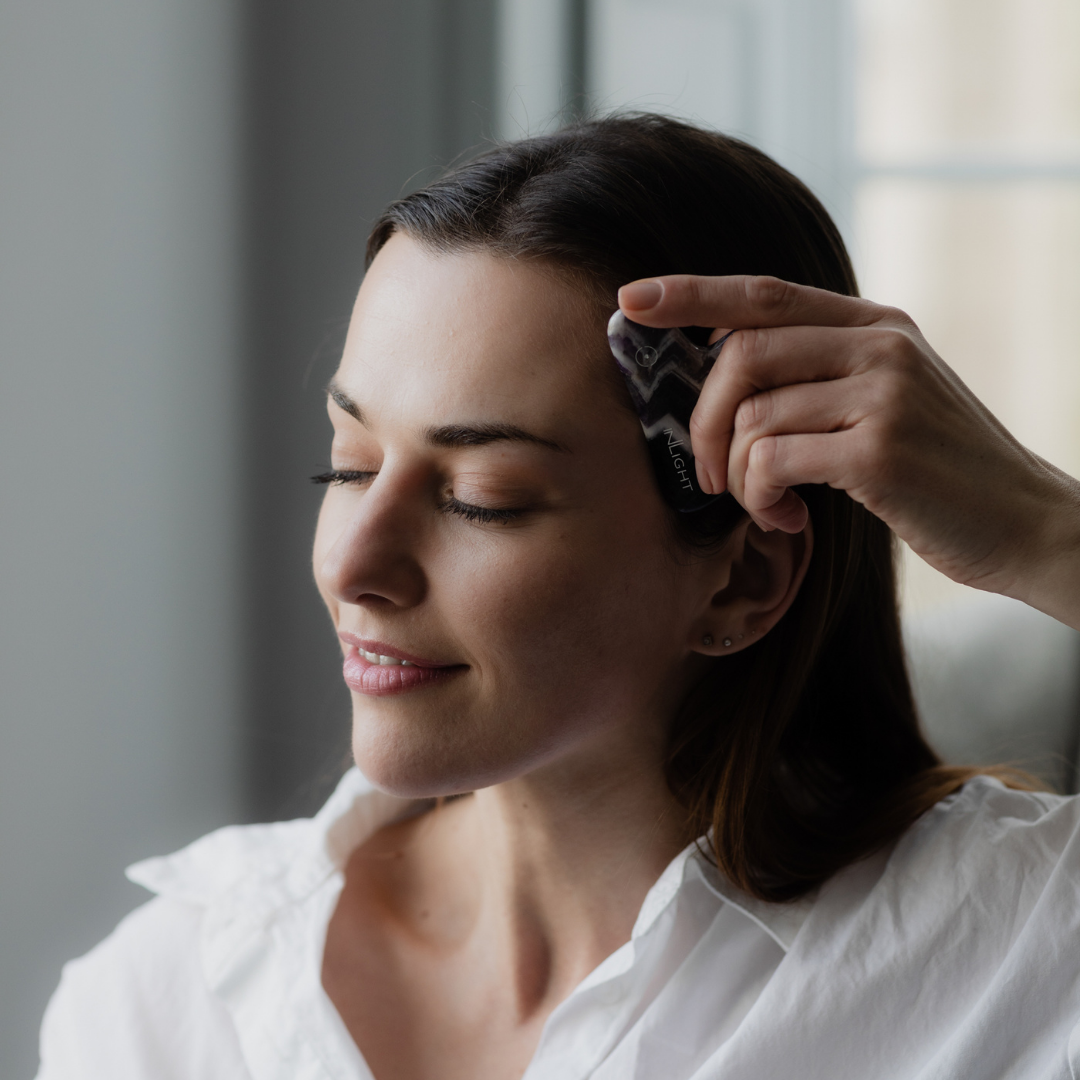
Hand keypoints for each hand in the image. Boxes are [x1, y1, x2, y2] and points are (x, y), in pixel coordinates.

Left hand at [618, 274, 1079, 629]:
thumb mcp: (887, 402)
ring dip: (736, 475)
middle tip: (704, 473)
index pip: (764, 294)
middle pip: (740, 355)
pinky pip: (771, 462)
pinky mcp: (879, 451)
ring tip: (765, 505)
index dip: (691, 294)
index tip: (631, 300)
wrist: (1024, 524)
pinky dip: (760, 499)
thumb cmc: (937, 473)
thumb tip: (721, 376)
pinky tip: (788, 520)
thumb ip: (820, 376)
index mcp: (875, 326)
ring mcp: (883, 394)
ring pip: (750, 417)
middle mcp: (879, 346)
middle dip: (700, 421)